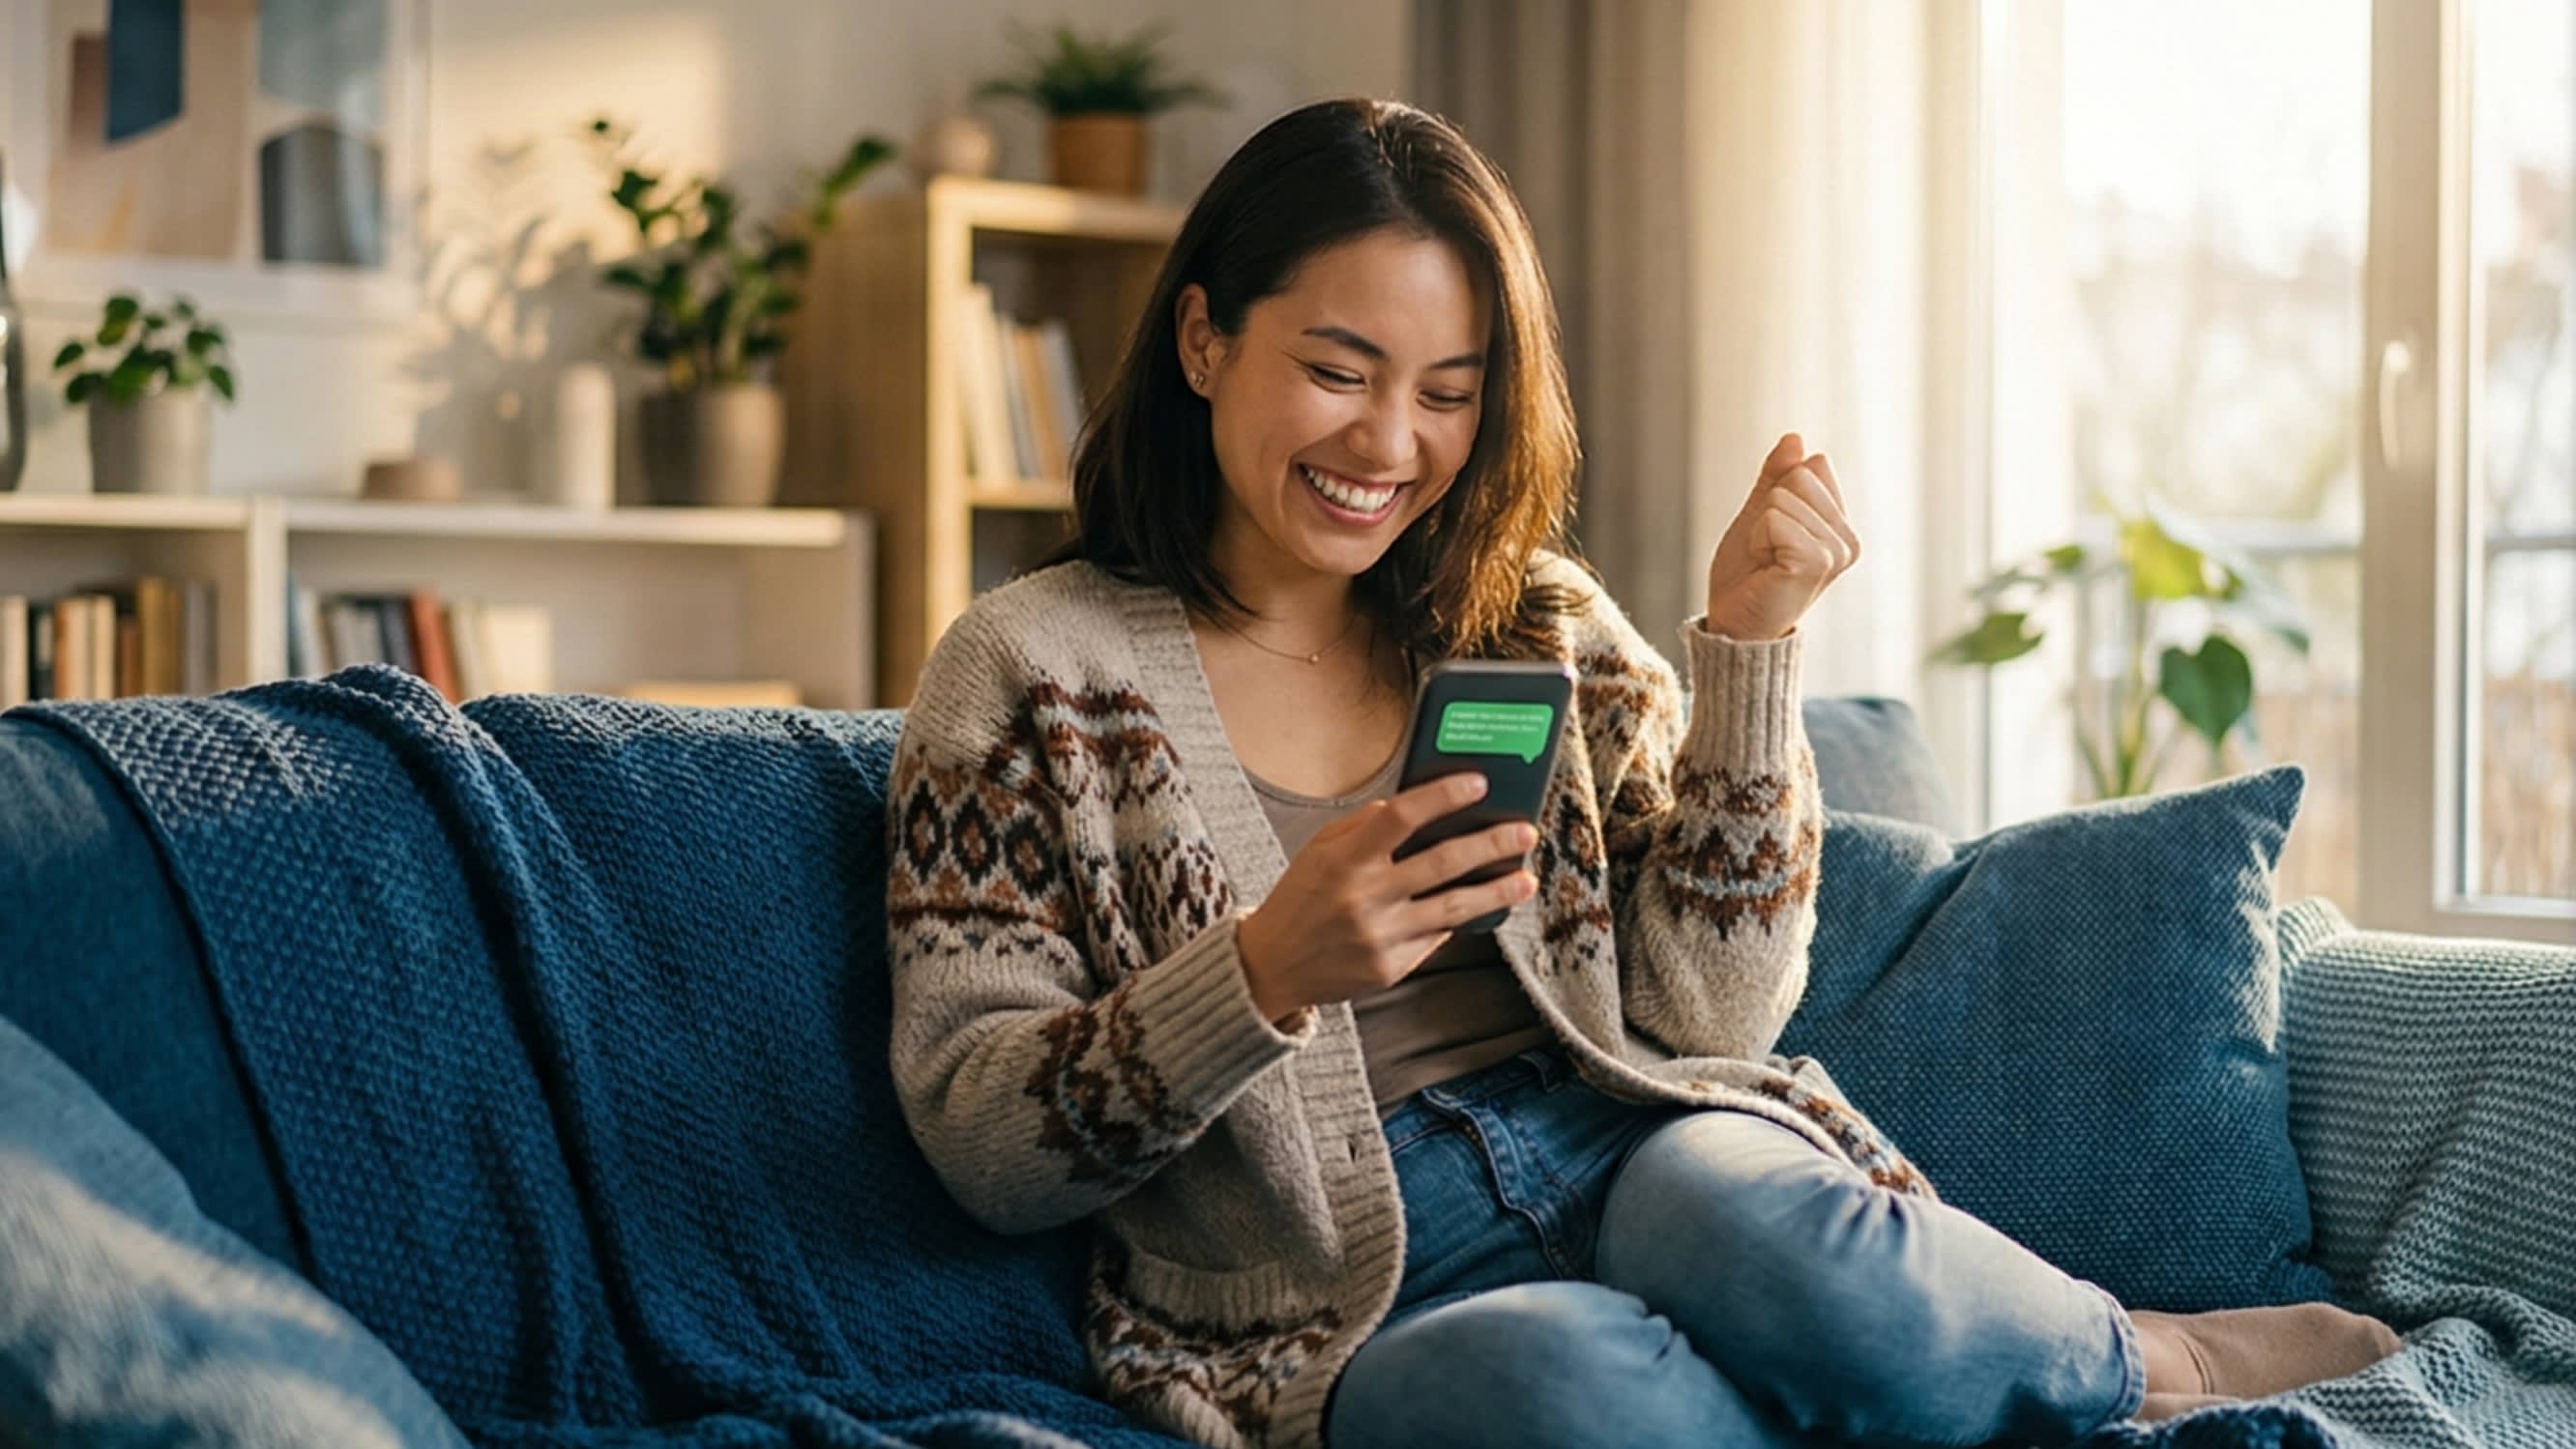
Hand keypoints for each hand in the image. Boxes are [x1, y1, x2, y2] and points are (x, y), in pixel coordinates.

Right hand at [1237, 773, 1538, 1025]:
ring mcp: (1382, 937)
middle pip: (1443, 864)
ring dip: (1496, 892)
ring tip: (1526, 880)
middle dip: (1492, 845)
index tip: (1478, 783)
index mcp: (1345, 860)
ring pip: (1455, 909)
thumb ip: (1363, 826)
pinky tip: (1480, 907)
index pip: (1402, 817)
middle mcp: (1366, 898)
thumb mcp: (1319, 851)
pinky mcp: (1392, 968)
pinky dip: (1459, 920)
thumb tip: (1411, 805)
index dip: (1444, 797)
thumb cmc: (1300, 899)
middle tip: (1525, 832)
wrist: (1272, 966)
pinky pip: (1437, 937)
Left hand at [1702, 432, 1861, 641]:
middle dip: (1767, 510)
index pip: (1812, 466)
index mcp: (1841, 525)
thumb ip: (1777, 476)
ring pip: (1784, 496)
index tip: (1773, 535)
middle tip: (1767, 550)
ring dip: (1760, 528)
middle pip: (1800, 476)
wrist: (1735, 623)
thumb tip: (1796, 437)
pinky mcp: (1817, 561)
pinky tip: (1765, 567)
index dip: (1777, 495)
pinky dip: (1758, 538)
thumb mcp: (1759, 513)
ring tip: (1766, 561)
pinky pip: (1776, 518)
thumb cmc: (1747, 575)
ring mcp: (1836, 551)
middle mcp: (1848, 539)